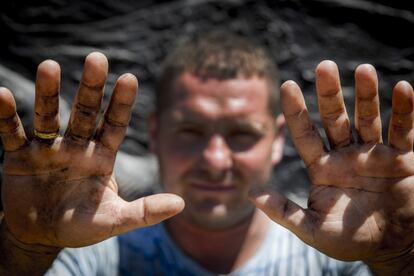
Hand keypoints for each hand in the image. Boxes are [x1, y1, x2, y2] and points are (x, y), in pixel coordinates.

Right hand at [0, 52, 183, 248]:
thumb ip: (145, 211)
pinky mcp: (20, 157)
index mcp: (101, 156)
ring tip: (49, 66)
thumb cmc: (81, 226)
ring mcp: (48, 149)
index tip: (130, 77)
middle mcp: (77, 146)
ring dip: (48, 93)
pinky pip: (12, 134)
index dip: (122, 103)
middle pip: (85, 112)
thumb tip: (182, 203)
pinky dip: (6, 117)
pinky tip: (2, 94)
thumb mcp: (114, 220)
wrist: (42, 236)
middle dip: (91, 88)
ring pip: (48, 116)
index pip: (115, 124)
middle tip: (97, 58)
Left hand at [250, 61, 413, 273]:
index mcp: (322, 167)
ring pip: (368, 118)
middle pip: (335, 118)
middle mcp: (346, 155)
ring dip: (367, 95)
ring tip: (363, 69)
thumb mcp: (313, 230)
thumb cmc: (350, 241)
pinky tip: (403, 89)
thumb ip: (285, 213)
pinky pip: (403, 130)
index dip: (296, 111)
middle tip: (324, 65)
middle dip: (330, 93)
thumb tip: (251, 196)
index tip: (286, 85)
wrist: (392, 249)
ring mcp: (374, 154)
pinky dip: (404, 111)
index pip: (305, 133)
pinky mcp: (403, 158)